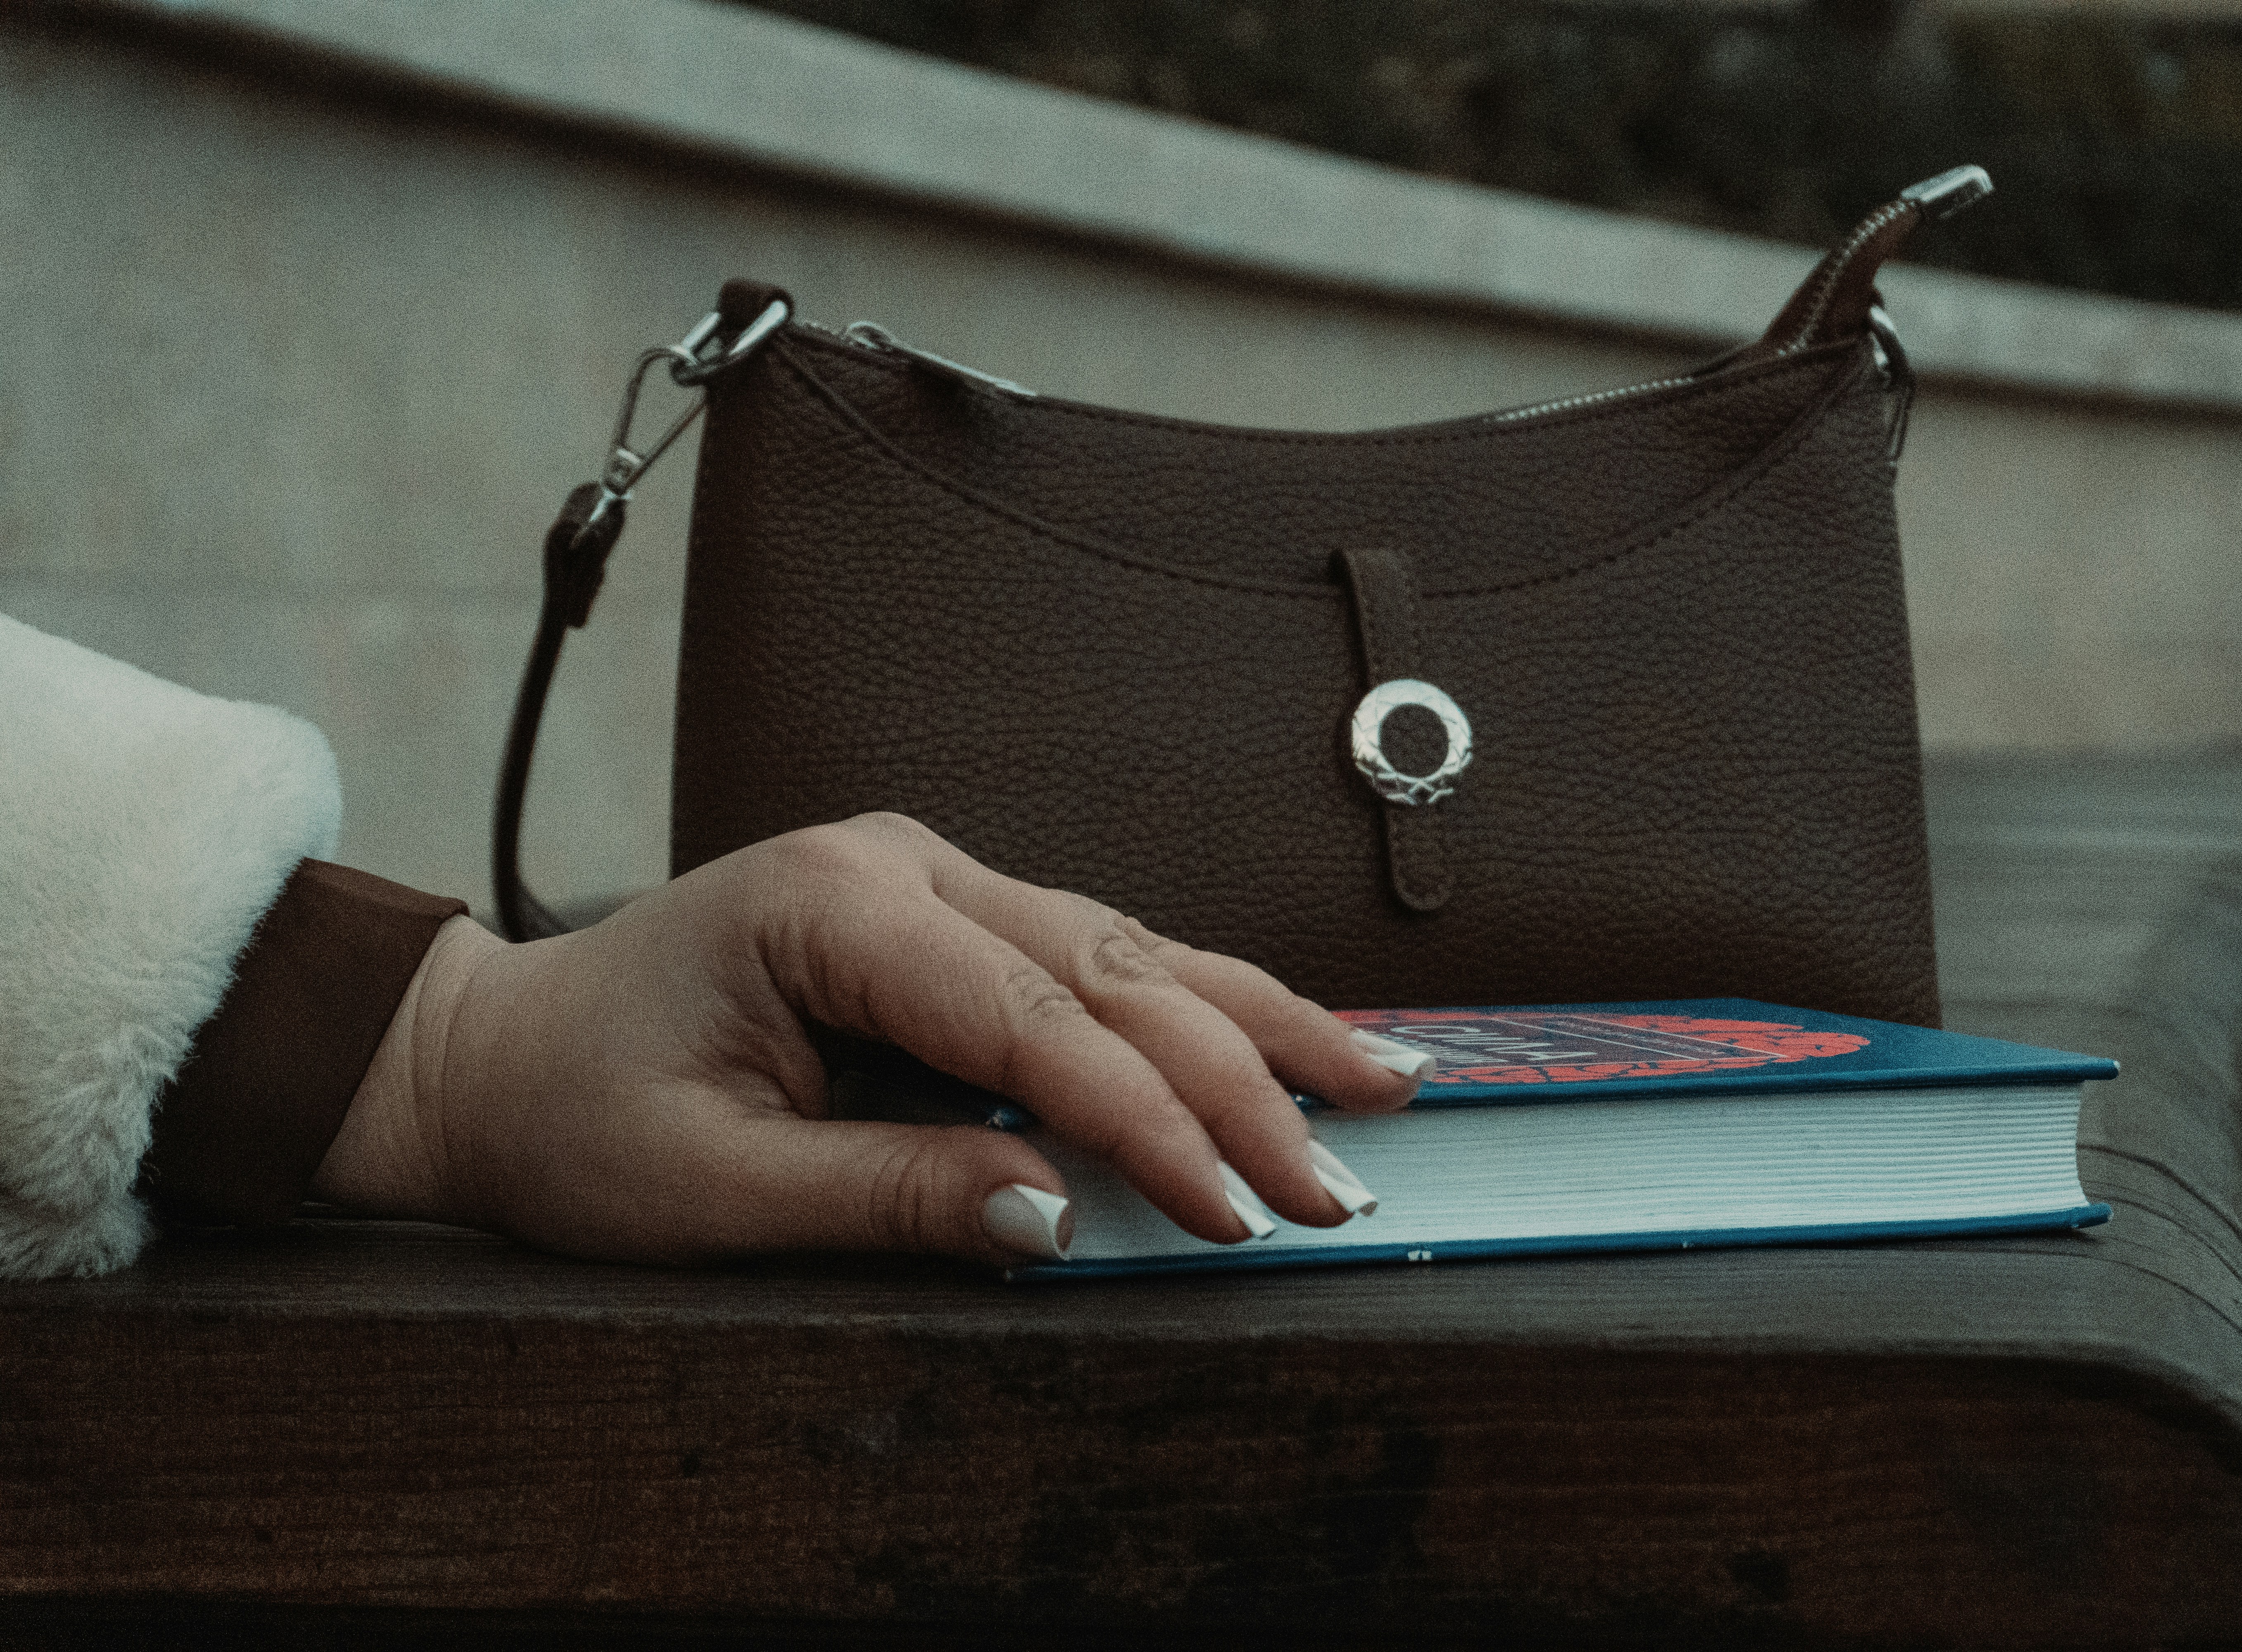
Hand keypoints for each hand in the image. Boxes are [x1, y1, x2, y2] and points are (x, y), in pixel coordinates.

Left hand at [310, 814, 1422, 1265]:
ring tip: (1376, 1081)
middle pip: (1110, 966)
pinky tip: (1281, 1039)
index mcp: (831, 903)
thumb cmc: (576, 1117)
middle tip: (1340, 1176)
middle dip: (1238, 1077)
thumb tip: (1055, 1218)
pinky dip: (1193, 1010)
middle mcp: (899, 866)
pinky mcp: (948, 920)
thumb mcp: (705, 1190)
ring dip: (1251, 1025)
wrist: (497, 1054)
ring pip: (1129, 948)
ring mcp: (931, 881)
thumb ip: (885, 1195)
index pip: (1031, 1017)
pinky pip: (1095, 962)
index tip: (1233, 1206)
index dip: (1144, 1117)